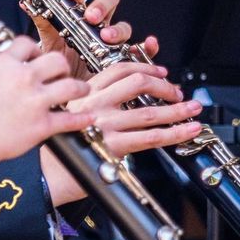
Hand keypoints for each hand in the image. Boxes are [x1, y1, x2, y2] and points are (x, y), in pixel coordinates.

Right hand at [0, 36, 91, 171]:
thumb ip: (3, 72)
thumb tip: (15, 70)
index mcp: (5, 64)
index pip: (28, 44)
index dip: (36, 50)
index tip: (39, 58)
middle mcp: (23, 78)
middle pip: (56, 61)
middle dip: (62, 68)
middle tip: (62, 75)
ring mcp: (34, 101)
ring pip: (70, 86)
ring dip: (79, 88)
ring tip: (81, 90)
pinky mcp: (40, 126)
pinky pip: (69, 119)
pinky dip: (82, 119)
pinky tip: (88, 118)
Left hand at [34, 0, 158, 74]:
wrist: (62, 99)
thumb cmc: (55, 67)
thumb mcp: (45, 43)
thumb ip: (41, 22)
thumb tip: (26, 2)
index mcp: (75, 13)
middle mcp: (96, 24)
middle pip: (107, 0)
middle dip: (101, 5)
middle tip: (90, 17)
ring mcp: (111, 41)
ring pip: (123, 25)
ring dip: (117, 29)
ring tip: (107, 38)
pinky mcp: (122, 59)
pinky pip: (141, 50)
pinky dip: (147, 46)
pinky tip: (148, 44)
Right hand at [39, 62, 205, 202]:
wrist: (46, 173)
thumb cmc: (62, 146)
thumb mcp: (74, 113)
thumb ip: (99, 103)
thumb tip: (131, 100)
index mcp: (87, 92)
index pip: (120, 68)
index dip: (146, 66)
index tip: (162, 72)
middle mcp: (97, 104)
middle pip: (139, 83)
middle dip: (165, 86)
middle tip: (178, 93)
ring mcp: (106, 124)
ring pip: (150, 111)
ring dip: (178, 109)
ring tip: (193, 108)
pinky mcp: (113, 145)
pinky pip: (151, 137)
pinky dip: (175, 132)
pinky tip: (189, 129)